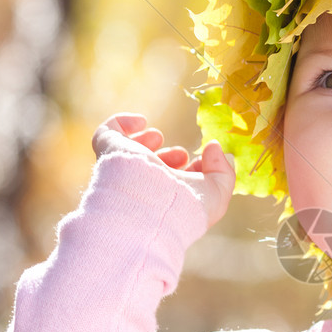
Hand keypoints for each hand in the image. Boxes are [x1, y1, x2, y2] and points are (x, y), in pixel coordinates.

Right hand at [92, 113, 234, 227]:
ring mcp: (126, 168)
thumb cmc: (187, 207)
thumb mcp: (218, 192)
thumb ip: (223, 170)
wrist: (150, 209)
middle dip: (171, 159)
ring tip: (159, 138)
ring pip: (130, 154)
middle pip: (154, 171)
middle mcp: (145, 186)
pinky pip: (108, 133)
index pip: (177, 185)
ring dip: (147, 142)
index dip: (192, 170)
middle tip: (181, 156)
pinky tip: (141, 121)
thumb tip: (213, 147)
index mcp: (168, 200)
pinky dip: (123, 123)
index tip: (202, 163)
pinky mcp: (111, 151)